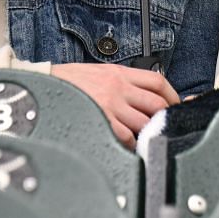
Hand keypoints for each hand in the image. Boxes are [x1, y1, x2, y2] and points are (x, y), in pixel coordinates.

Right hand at [52, 63, 180, 146]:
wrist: (44, 84)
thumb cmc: (71, 81)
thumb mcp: (100, 72)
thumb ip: (123, 82)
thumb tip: (144, 98)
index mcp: (120, 73)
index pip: (157, 81)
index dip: (172, 95)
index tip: (175, 105)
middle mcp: (118, 88)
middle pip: (156, 104)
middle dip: (165, 117)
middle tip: (165, 126)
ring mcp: (110, 105)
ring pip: (144, 122)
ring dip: (148, 133)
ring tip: (145, 138)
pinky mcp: (101, 121)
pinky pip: (126, 137)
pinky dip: (131, 143)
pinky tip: (127, 145)